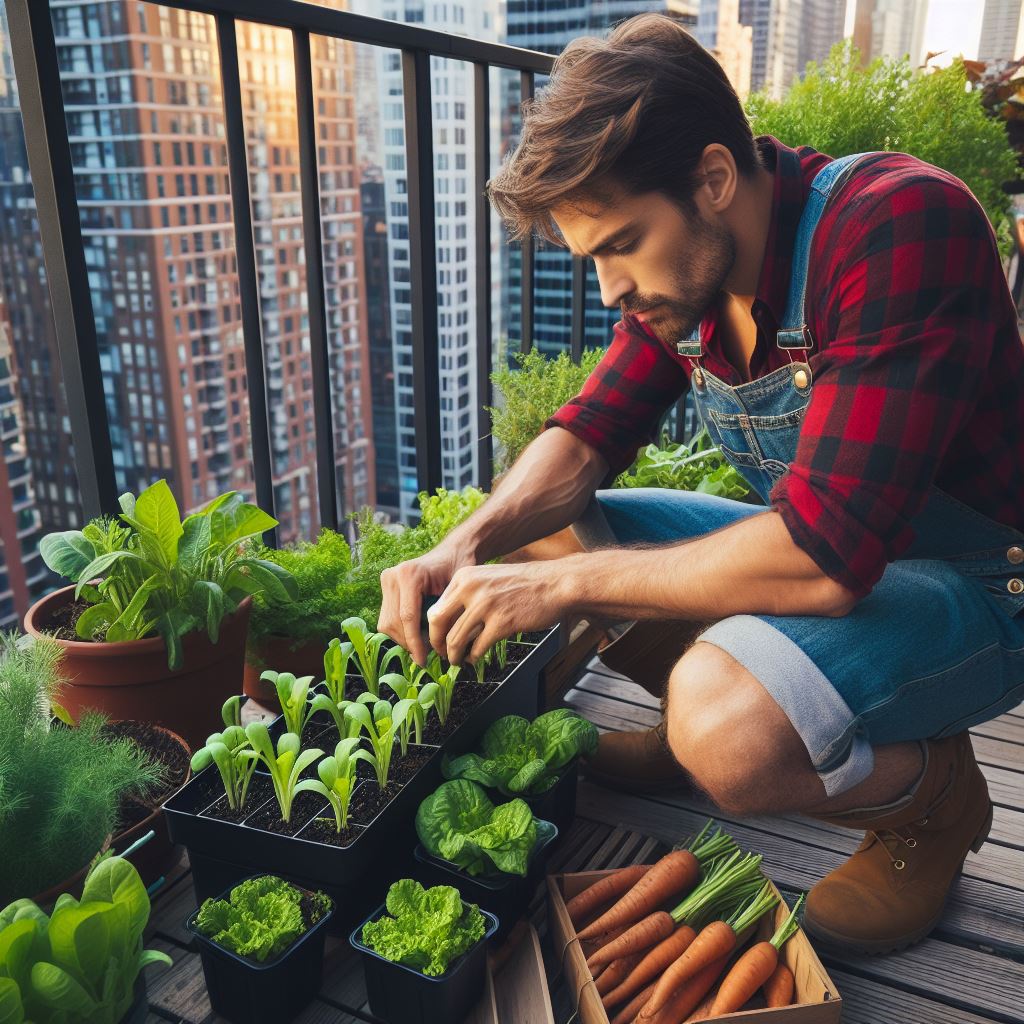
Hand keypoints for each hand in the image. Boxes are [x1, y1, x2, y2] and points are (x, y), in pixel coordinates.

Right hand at [378, 544, 472, 666]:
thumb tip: (442, 649)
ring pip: (387, 624)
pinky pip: (387, 618)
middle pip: (393, 622)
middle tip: (426, 656)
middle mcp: (393, 575)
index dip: (415, 643)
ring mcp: (387, 580)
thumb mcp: (459, 591)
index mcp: (410, 574)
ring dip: (403, 639)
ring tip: (424, 645)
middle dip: (409, 643)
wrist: (453, 552)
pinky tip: (417, 634)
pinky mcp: (385, 587)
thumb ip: (447, 616)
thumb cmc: (461, 570)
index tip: (423, 661)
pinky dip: (401, 631)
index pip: (408, 617)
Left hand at [427, 561, 568, 665]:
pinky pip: (477, 647)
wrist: (555, 583)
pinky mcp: (502, 622)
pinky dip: (473, 657)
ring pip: (455, 639)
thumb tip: (447, 620)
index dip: (434, 629)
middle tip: (441, 654)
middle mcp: (471, 588)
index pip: (436, 607)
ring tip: (458, 661)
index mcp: (464, 577)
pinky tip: (476, 658)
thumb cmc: (524, 583)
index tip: (438, 639)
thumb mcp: (488, 578)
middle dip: (436, 644)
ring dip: (454, 656)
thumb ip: (468, 594)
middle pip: (438, 623)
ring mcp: (486, 605)